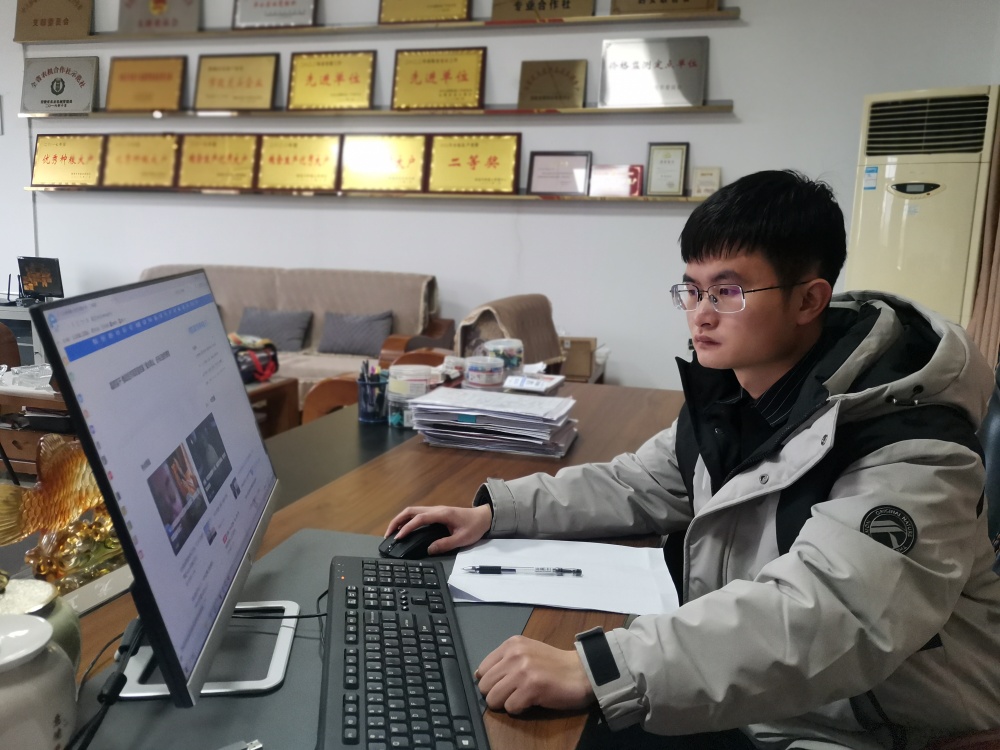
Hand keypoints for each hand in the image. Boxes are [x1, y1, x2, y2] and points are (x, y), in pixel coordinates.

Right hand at [383, 504, 491, 554]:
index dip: (407, 527)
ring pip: (412, 511)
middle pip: (411, 511)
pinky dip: (407, 520)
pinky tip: (404, 529)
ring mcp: (435, 510)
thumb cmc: (474, 527)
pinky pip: (417, 514)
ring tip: (392, 532)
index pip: (419, 518)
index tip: (398, 537)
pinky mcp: (436, 513)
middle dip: (397, 521)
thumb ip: (445, 544)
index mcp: (442, 514)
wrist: (483, 517)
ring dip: (400, 520)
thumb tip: (429, 549)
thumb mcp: (462, 539)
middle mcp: (436, 509)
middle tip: (388, 534)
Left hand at [475, 636, 595, 713]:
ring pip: (494, 698)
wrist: (582, 671)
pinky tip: (532, 701)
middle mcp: (514, 654)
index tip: (504, 684)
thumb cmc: (554, 665)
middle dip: (496, 694)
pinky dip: (519, 709)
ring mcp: (522, 671)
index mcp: (511, 644)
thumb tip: (479, 676)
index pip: (482, 669)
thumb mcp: (526, 652)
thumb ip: (504, 660)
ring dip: (507, 703)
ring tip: (522, 697)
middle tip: (514, 693)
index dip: (491, 682)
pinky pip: (510, 707)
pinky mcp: (531, 688)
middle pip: (485, 686)